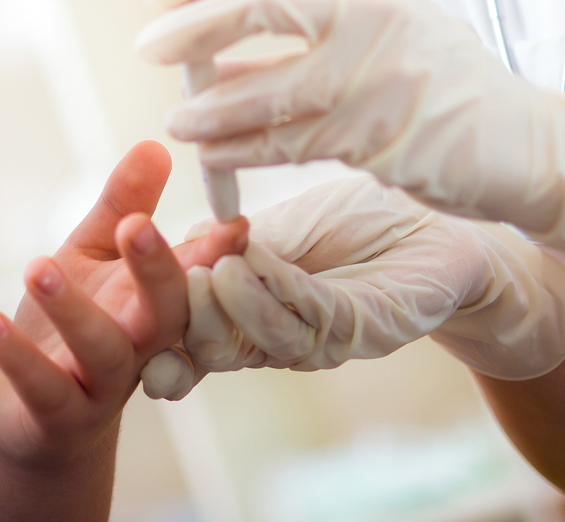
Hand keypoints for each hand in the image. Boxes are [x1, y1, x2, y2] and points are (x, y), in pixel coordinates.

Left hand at [0, 143, 245, 473]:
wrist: (40, 419)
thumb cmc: (75, 328)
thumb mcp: (94, 257)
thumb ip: (124, 206)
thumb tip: (155, 145)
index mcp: (152, 303)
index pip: (193, 275)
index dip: (214, 251)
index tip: (232, 224)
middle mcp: (138, 345)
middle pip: (164, 312)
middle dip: (155, 269)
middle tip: (137, 225)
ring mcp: (101, 384)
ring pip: (101, 350)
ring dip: (72, 309)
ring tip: (39, 265)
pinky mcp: (58, 414)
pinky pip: (42, 386)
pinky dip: (15, 357)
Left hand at [135, 0, 564, 304]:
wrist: (521, 140)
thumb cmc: (431, 78)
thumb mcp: (376, 21)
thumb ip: (304, 19)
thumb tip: (205, 39)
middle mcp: (375, 8)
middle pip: (265, 2)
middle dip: (195, 25)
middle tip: (148, 46)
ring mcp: (382, 71)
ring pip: (274, 84)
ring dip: (214, 105)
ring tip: (178, 119)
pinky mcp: (384, 134)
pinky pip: (293, 141)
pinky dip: (245, 147)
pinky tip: (215, 153)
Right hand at [140, 173, 564, 399]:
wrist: (455, 231)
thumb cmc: (368, 221)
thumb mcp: (283, 225)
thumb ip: (227, 242)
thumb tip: (166, 247)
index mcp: (253, 308)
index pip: (189, 323)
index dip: (151, 320)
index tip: (109, 307)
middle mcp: (281, 333)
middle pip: (213, 343)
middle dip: (176, 321)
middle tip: (145, 293)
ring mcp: (322, 337)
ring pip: (258, 338)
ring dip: (226, 307)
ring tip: (203, 271)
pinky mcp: (365, 329)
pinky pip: (312, 318)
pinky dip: (277, 292)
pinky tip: (251, 262)